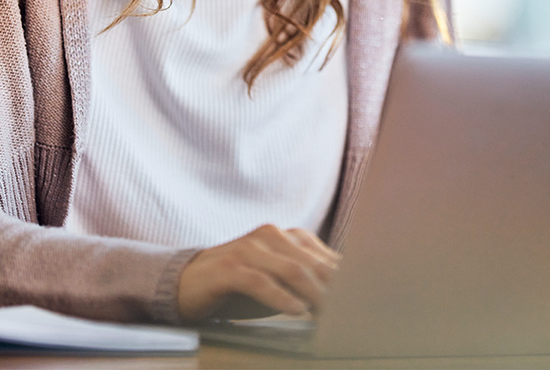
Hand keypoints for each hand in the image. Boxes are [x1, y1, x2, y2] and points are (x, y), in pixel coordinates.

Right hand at [176, 225, 339, 321]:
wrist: (187, 282)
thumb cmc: (239, 286)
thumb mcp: (276, 282)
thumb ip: (304, 284)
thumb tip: (341, 301)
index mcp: (286, 235)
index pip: (323, 257)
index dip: (344, 280)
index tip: (362, 299)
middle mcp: (270, 235)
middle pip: (312, 263)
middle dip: (334, 288)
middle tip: (352, 310)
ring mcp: (249, 248)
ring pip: (291, 270)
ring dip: (314, 294)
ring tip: (331, 313)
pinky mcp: (229, 267)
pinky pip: (260, 282)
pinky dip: (281, 298)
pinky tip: (296, 310)